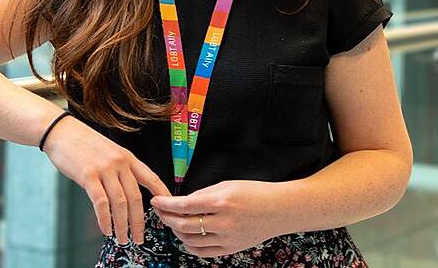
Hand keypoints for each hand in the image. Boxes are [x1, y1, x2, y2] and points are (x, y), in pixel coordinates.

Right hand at [41, 116, 170, 245]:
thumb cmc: (83, 143)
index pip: (151, 178)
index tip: (167, 210)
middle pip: (136, 197)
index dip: (162, 196)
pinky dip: (105, 219)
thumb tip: (126, 195)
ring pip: (120, 203)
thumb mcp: (109, 152)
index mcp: (128, 157)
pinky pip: (101, 202)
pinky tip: (106, 229)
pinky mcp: (88, 176)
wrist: (62, 131)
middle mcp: (120, 163)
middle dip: (139, 222)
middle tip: (139, 238)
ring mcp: (104, 169)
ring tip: (122, 239)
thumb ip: (119, 170)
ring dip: (122, 225)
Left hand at [150, 180, 284, 257]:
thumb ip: (204, 194)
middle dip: (167, 218)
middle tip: (160, 212)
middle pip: (184, 225)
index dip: (166, 204)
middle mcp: (223, 222)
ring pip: (190, 240)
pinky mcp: (230, 249)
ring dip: (177, 232)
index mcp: (222, 202)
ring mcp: (227, 238)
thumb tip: (184, 202)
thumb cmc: (257, 193)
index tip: (157, 202)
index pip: (184, 205)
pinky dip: (189, 246)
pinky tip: (186, 238)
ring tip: (173, 223)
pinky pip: (202, 252)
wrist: (280, 209)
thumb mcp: (228, 185)